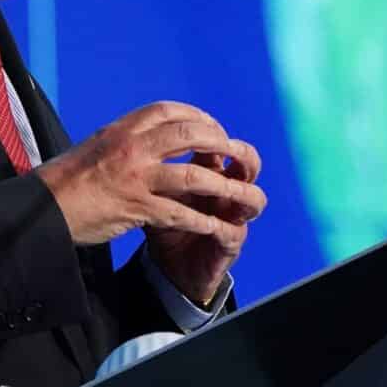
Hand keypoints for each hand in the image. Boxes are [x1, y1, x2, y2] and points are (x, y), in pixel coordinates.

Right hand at [35, 101, 265, 264]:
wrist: (41, 206)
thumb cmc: (65, 179)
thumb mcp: (95, 147)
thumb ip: (123, 141)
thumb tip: (145, 139)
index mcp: (121, 130)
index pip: (168, 111)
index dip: (197, 116)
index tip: (211, 127)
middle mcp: (130, 148)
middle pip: (189, 135)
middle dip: (219, 143)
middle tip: (234, 155)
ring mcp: (134, 178)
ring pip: (192, 176)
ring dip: (223, 186)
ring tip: (241, 195)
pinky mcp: (135, 208)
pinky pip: (179, 213)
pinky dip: (202, 220)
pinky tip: (216, 226)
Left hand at [144, 142, 262, 306]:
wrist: (164, 261)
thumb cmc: (157, 216)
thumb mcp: (149, 185)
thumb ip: (147, 161)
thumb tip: (132, 133)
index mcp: (205, 169)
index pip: (219, 142)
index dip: (212, 131)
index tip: (195, 124)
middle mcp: (224, 188)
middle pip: (248, 161)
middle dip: (240, 152)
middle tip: (225, 147)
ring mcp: (230, 215)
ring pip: (254, 197)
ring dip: (241, 190)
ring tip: (228, 189)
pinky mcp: (228, 243)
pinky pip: (234, 231)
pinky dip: (223, 226)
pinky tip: (209, 225)